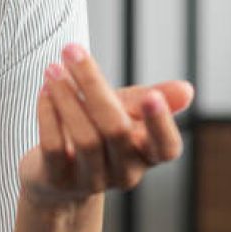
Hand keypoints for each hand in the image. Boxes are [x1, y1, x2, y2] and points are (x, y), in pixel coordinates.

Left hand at [19, 43, 193, 207]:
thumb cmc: (96, 132)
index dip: (162, 125)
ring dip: (66, 96)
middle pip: (115, 130)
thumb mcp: (124, 112)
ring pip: (84, 138)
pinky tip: (44, 91)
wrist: (56, 175)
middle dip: (93, 85)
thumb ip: (149, 98)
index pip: (167, 147)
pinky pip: (54, 147)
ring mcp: (92, 180)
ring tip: (53, 68)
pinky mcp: (59, 181)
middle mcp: (125, 172)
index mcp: (147, 154)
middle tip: (71, 50)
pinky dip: (47, 114)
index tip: (152, 96)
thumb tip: (187, 90)